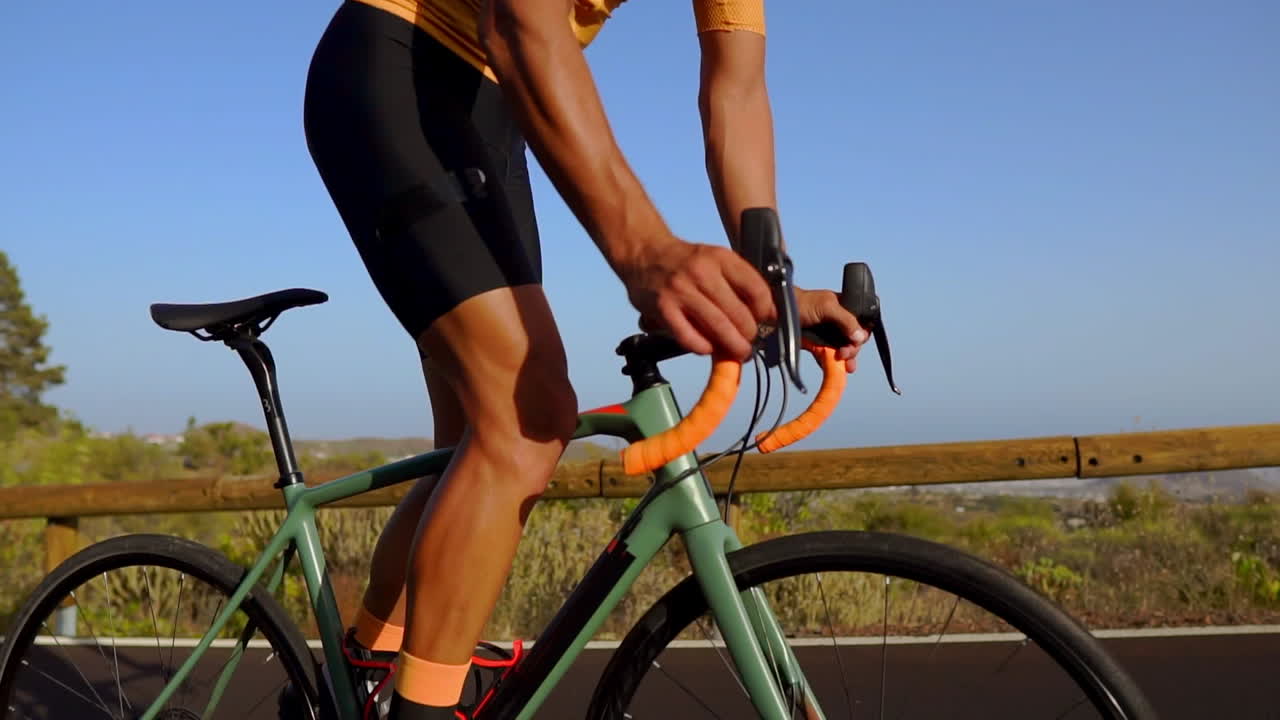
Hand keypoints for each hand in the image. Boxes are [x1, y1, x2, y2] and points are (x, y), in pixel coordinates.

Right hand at [619, 237, 773, 359]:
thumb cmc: (685, 261)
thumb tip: (768, 313)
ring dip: (733, 346)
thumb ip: (739, 281)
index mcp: (720, 257)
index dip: (766, 311)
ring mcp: (681, 291)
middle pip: (739, 314)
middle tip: (749, 343)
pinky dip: (704, 348)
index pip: (756, 289)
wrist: (644, 252)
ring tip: (737, 352)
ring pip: (719, 328)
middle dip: (749, 335)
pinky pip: (691, 338)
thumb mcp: (715, 258)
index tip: (765, 321)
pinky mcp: (664, 309)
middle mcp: (702, 272)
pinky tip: (708, 347)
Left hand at [795, 287, 868, 371]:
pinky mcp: (818, 345)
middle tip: (845, 354)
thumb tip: (861, 337)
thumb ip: (846, 320)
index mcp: (844, 308)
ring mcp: (828, 334)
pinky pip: (829, 356)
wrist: (776, 312)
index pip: (862, 323)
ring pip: (843, 350)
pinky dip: (833, 364)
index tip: (857, 342)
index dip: (862, 334)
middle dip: (853, 349)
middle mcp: (838, 321)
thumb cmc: (801, 303)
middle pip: (854, 339)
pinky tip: (837, 370)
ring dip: (847, 359)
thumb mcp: (827, 308)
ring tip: (845, 366)